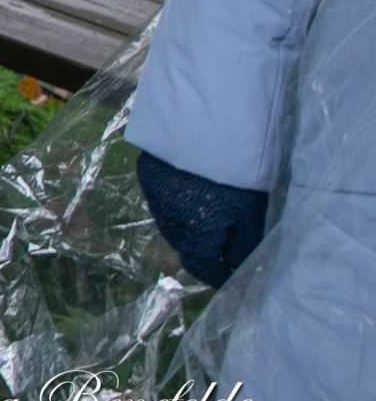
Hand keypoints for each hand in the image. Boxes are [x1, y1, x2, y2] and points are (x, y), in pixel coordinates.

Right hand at [135, 150, 267, 286]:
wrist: (210, 126)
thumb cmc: (239, 175)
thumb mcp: (253, 214)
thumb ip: (244, 246)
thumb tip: (237, 268)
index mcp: (196, 235)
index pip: (202, 268)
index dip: (217, 275)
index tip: (229, 273)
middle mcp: (169, 221)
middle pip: (185, 246)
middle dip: (203, 248)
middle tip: (224, 238)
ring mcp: (154, 196)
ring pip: (170, 223)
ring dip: (187, 225)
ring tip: (206, 212)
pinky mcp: (148, 173)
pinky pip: (160, 199)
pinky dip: (175, 202)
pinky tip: (190, 188)